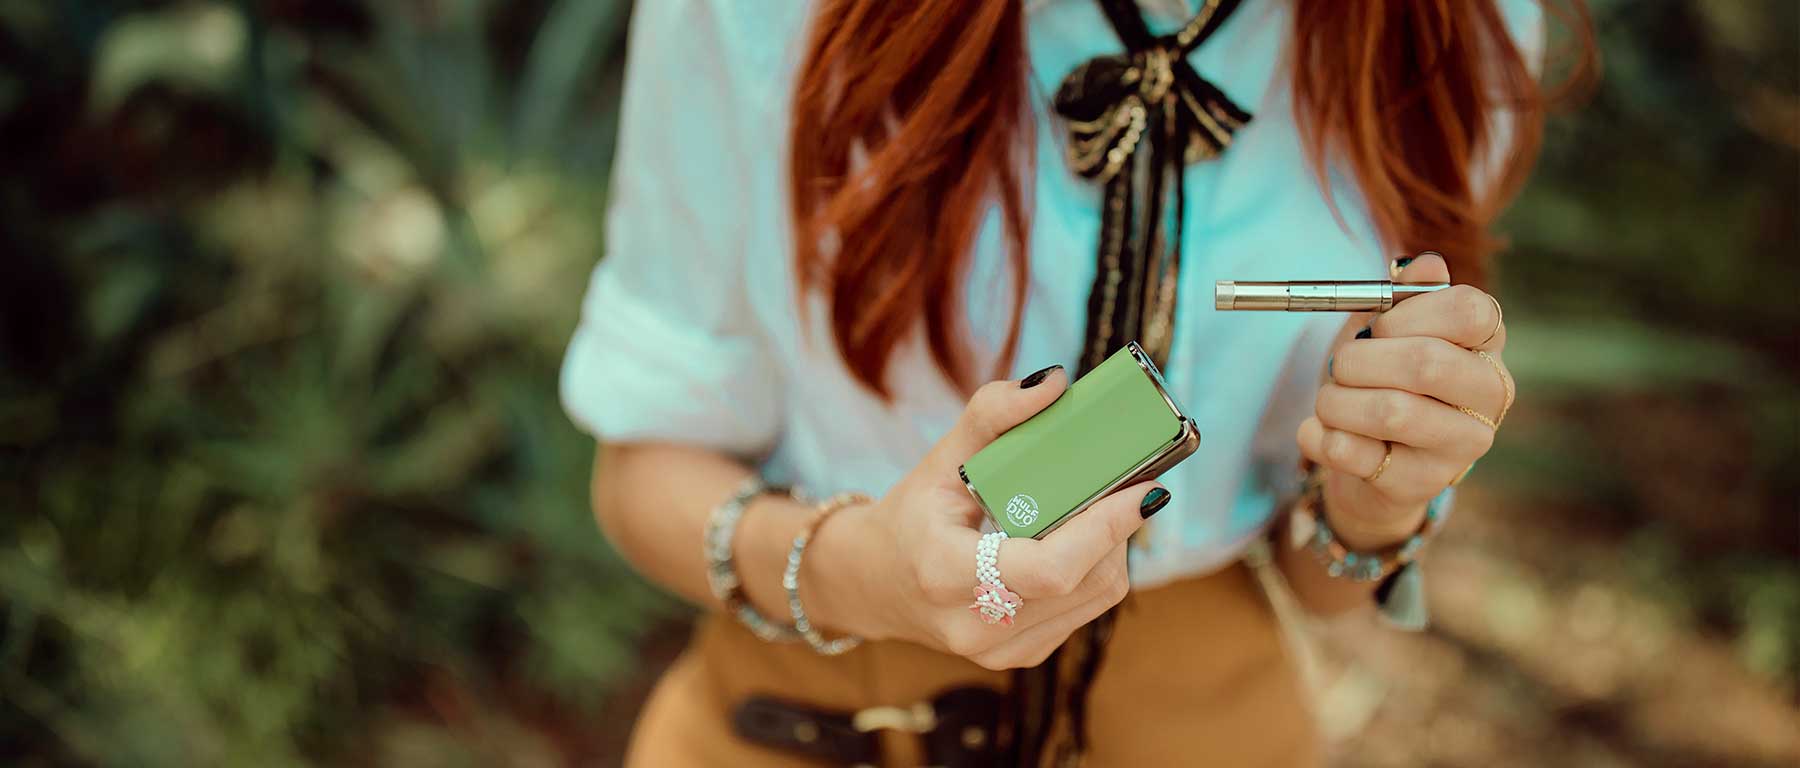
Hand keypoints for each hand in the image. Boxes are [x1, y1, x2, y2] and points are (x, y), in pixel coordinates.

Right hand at [810, 366, 1162, 669]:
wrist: (877, 583)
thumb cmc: (914, 513)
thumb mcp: (940, 457)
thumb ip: (993, 414)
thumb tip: (1054, 383)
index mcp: (944, 572)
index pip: (1047, 568)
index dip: (1103, 528)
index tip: (1144, 488)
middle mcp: (974, 625)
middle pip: (1084, 580)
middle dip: (1116, 527)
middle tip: (1128, 482)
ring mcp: (999, 651)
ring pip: (1096, 597)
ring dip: (1112, 547)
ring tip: (1102, 506)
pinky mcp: (1019, 656)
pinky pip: (1085, 611)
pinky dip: (1095, 570)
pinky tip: (1079, 540)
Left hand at [1295, 253, 1514, 547]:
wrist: (1368, 457)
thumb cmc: (1381, 377)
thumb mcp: (1386, 327)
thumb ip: (1402, 293)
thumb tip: (1424, 266)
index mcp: (1487, 345)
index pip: (1470, 311)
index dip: (1409, 313)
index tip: (1379, 325)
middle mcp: (1488, 395)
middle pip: (1427, 363)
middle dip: (1361, 360)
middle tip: (1341, 365)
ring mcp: (1460, 446)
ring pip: (1391, 413)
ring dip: (1337, 400)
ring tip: (1329, 400)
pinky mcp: (1420, 484)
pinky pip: (1356, 454)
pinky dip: (1321, 437)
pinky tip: (1320, 432)